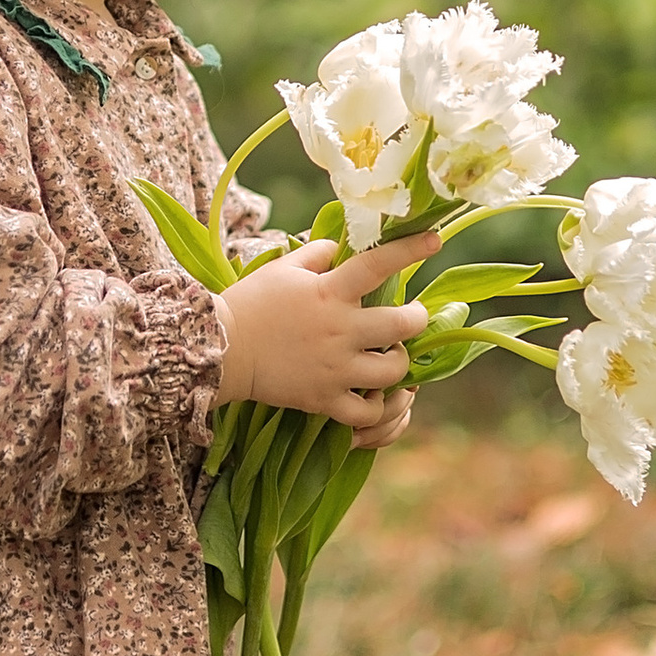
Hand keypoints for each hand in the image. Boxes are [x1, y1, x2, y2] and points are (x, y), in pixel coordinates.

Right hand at [215, 236, 427, 433]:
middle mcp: (340, 330)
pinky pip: (368, 414)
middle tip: (414, 317)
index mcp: (330, 292)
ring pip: (393, 371)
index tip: (434, 241)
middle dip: (418, 319)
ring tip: (390, 356)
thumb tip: (342, 248)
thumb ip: (318, 253)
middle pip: (403, 324)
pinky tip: (374, 395)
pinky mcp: (324, 400)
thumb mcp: (283, 267)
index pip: (378, 263)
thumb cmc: (251, 303)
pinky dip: (378, 408)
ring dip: (400, 362)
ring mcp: (335, 368)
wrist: (220, 351)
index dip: (411, 250)